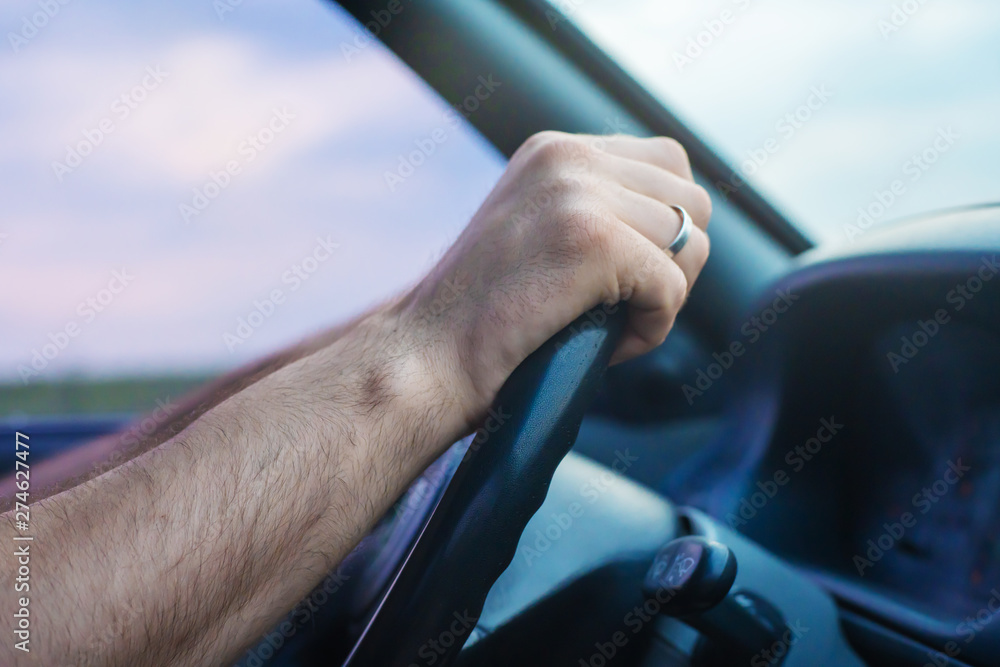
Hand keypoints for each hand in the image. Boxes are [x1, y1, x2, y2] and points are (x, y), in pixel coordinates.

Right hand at [398, 131, 710, 432]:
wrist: (425, 358)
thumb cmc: (480, 318)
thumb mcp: (535, 235)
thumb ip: (594, 211)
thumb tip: (683, 228)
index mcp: (555, 151)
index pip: (668, 164)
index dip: (665, 228)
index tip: (626, 275)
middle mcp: (568, 158)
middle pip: (692, 199)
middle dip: (677, 261)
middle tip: (628, 306)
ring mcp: (579, 194)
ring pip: (691, 242)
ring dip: (665, 297)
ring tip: (613, 326)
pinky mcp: (593, 240)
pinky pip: (672, 287)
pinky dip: (652, 328)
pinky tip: (610, 346)